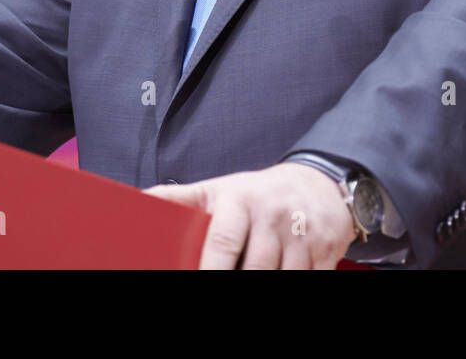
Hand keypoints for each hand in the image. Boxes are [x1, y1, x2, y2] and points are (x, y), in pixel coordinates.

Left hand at [144, 162, 356, 268]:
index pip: (223, 241)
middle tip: (232, 284)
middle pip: (256, 268)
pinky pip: (312, 278)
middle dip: (243, 282)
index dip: (211, 270)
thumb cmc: (257, 193)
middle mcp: (273, 214)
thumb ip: (180, 198)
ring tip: (257, 281)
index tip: (201, 282)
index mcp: (241, 200)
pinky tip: (284, 276)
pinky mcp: (328, 247)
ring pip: (285, 278)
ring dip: (272, 284)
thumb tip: (138, 199)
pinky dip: (300, 282)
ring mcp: (304, 231)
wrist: (318, 181)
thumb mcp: (218, 189)